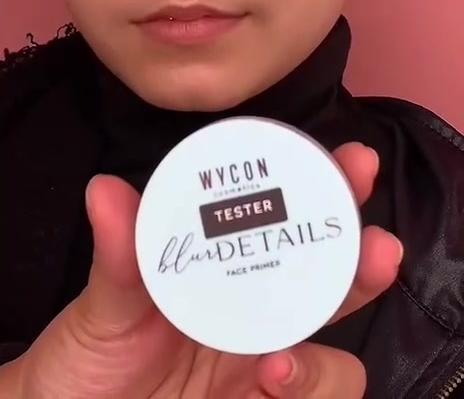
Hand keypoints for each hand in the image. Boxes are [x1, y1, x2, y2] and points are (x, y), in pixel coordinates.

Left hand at [0, 143, 401, 398]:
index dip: (328, 193)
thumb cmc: (91, 356)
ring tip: (277, 366)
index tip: (355, 163)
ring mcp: (268, 377)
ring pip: (340, 368)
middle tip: (378, 248)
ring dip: (324, 367)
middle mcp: (259, 321)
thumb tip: (105, 189)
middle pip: (333, 290)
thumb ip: (117, 255)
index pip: (289, 229)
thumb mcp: (105, 304)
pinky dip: (308, 395)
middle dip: (364, 263)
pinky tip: (272, 386)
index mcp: (228, 276)